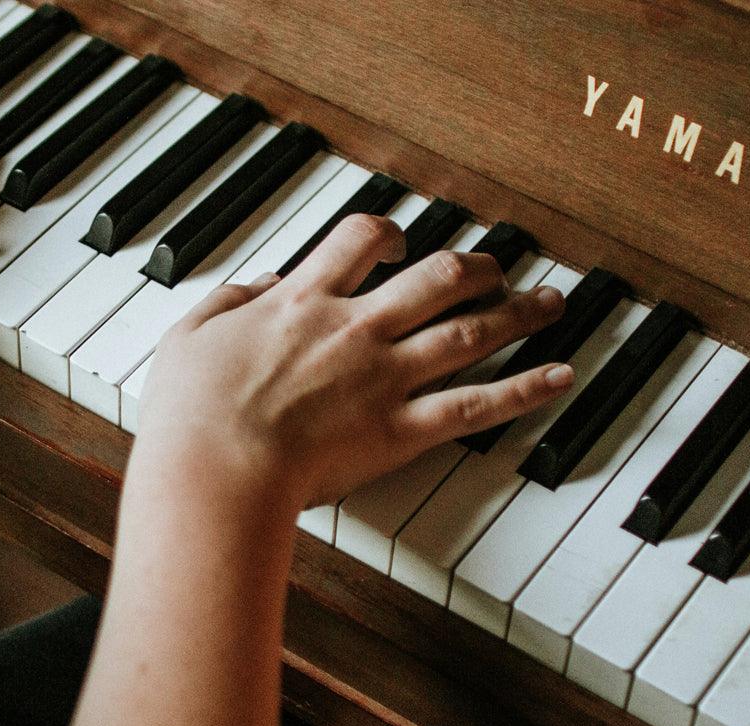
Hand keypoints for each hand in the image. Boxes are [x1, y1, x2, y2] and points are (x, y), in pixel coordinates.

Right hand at [134, 213, 573, 511]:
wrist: (215, 468)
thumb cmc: (191, 413)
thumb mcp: (189, 335)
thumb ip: (231, 302)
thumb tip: (261, 285)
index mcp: (303, 301)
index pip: (359, 241)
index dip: (386, 233)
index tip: (396, 243)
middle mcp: (356, 328)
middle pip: (436, 278)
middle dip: (474, 266)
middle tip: (495, 266)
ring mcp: (385, 378)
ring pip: (469, 331)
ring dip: (517, 312)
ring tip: (550, 302)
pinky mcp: (401, 430)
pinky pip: (477, 405)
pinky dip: (525, 389)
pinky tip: (559, 376)